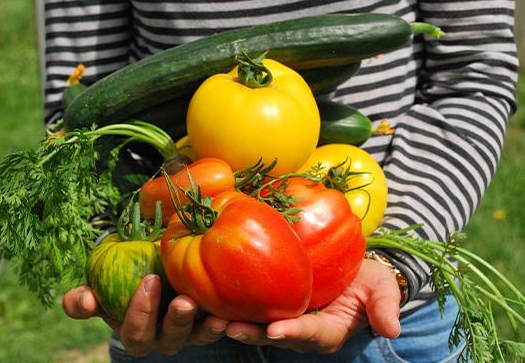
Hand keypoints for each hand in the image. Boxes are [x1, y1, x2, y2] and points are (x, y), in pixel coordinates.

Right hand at [62, 274, 228, 356]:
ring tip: (217, 317)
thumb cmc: (123, 282)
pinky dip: (231, 321)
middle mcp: (164, 339)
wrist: (154, 275)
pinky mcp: (212, 322)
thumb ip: (84, 299)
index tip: (149, 280)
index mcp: (137, 333)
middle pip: (170, 339)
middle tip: (184, 301)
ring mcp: (190, 333)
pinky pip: (222, 326)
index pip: (135, 332)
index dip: (141, 311)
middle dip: (177, 322)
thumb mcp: (101, 289)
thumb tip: (83, 300)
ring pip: (199, 336)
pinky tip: (237, 310)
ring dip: (208, 328)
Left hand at [225, 259, 401, 353]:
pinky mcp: (275, 305)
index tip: (276, 331)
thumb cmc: (370, 280)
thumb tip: (392, 329)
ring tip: (214, 319)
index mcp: (330, 330)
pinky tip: (215, 298)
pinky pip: (255, 308)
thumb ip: (384, 307)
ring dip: (239, 324)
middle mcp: (304, 331)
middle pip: (277, 335)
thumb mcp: (382, 290)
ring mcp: (288, 319)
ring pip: (260, 326)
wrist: (355, 271)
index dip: (294, 333)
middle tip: (231, 328)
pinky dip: (236, 306)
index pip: (311, 334)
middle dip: (255, 334)